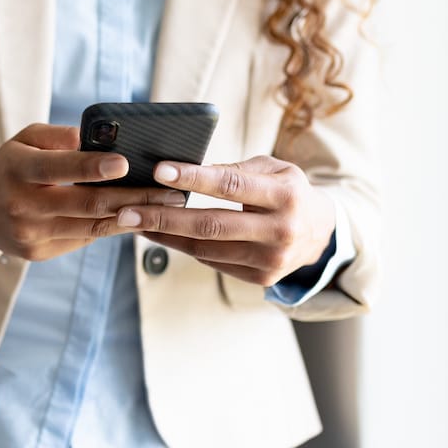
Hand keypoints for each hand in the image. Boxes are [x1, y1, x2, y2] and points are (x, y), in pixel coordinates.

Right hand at [0, 124, 186, 260]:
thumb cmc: (11, 167)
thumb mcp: (24, 140)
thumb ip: (58, 136)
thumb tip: (98, 136)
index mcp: (18, 170)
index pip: (57, 168)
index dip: (91, 167)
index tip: (124, 162)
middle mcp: (23, 205)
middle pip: (86, 203)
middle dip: (133, 196)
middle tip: (171, 190)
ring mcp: (31, 234)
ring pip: (91, 226)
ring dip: (132, 216)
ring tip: (166, 206)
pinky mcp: (39, 253)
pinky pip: (84, 239)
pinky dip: (112, 227)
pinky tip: (139, 217)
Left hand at [115, 155, 335, 285]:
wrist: (321, 233)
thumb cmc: (287, 192)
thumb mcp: (273, 170)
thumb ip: (235, 169)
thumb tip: (188, 169)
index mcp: (285, 195)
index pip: (230, 185)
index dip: (193, 178)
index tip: (158, 170)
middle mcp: (280, 230)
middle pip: (210, 224)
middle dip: (162, 217)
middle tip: (126, 210)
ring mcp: (270, 259)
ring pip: (205, 248)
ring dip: (164, 235)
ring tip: (134, 222)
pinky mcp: (261, 278)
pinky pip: (211, 261)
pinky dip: (182, 247)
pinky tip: (159, 235)